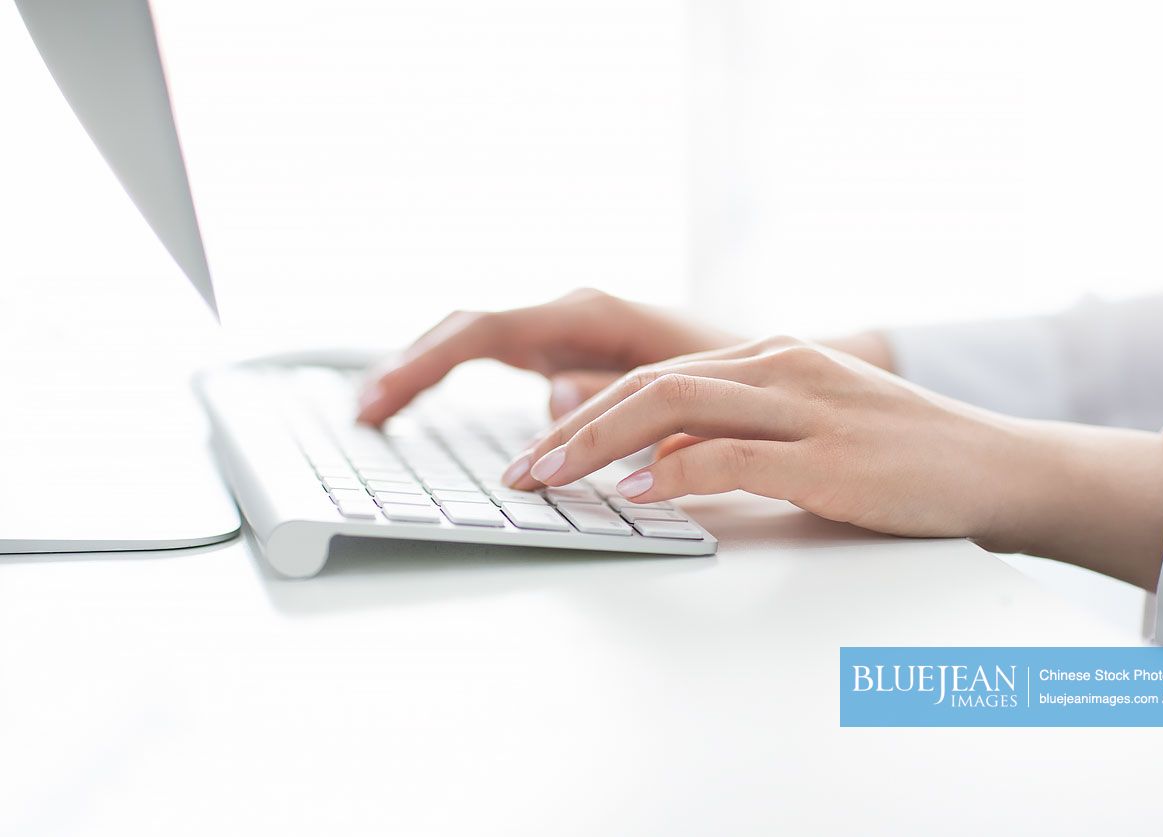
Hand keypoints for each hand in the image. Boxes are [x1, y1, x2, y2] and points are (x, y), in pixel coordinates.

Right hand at [357, 289, 740, 424]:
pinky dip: (455, 375)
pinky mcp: (569, 351)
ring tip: (375, 409)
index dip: (429, 363)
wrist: (772, 370)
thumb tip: (553, 400)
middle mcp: (570, 314)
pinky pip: (498, 356)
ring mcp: (567, 331)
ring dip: (424, 369)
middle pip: (468, 330)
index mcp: (590, 315)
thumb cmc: (731, 377)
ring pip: (476, 340)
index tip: (384, 396)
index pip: (487, 331)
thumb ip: (613, 394)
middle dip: (412, 366)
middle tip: (364, 412)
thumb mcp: (678, 389)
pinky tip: (424, 400)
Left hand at [502, 335, 1015, 538]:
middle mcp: (779, 367)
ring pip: (675, 408)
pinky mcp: (829, 457)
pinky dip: (677, 475)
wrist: (995, 469)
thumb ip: (732, 438)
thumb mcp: (803, 432)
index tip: (540, 454)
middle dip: (574, 430)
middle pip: (649, 385)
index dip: (585, 415)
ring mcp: (804, 407)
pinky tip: (639, 495)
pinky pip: (733, 456)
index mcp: (768, 358)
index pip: (653, 378)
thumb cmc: (897, 458)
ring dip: (601, 445)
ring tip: (553, 479)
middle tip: (524, 472)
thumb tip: (656, 465)